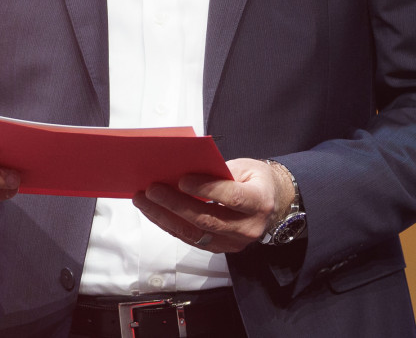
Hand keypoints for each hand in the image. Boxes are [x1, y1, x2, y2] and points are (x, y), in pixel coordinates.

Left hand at [133, 158, 292, 253]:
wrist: (272, 204)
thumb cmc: (254, 180)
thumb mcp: (244, 167)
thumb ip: (218, 170)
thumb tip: (182, 170)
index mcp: (259, 201)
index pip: (232, 198)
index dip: (206, 189)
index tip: (182, 180)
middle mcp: (248, 226)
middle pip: (207, 219)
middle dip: (175, 204)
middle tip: (151, 190)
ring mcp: (234, 242)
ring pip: (194, 233)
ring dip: (164, 217)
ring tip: (143, 201)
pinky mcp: (220, 248)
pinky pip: (190, 239)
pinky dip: (169, 225)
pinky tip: (153, 211)